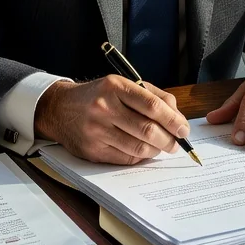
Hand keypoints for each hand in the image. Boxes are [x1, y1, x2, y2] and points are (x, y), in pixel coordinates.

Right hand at [34, 75, 189, 164]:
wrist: (60, 109)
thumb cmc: (98, 96)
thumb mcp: (122, 85)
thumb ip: (152, 96)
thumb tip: (176, 117)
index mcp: (115, 87)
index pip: (152, 105)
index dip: (173, 120)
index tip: (184, 129)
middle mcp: (104, 108)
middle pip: (147, 130)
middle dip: (168, 140)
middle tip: (176, 143)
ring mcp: (96, 130)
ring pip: (138, 148)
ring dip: (156, 150)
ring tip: (162, 147)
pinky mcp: (92, 150)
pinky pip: (125, 159)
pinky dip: (140, 158)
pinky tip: (144, 151)